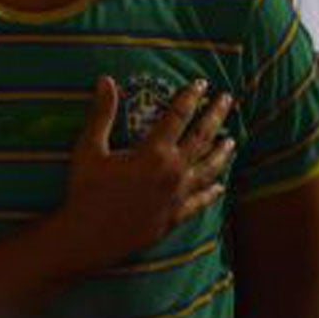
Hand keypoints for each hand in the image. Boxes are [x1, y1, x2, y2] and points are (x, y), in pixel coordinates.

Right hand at [57, 77, 234, 266]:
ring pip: (207, 170)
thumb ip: (102, 114)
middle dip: (215, 116)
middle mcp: (172, 173)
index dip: (190, 97)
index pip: (178, 117)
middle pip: (201, 139)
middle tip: (227, 99)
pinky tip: (220, 186)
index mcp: (153, 153)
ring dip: (221, 153)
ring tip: (232, 141)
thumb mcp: (89, 149)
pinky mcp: (174, 217)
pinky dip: (211, 192)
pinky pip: (199, 202)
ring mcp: (177, 197)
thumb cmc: (86, 191)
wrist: (88, 238)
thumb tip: (106, 79)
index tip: (201, 83)